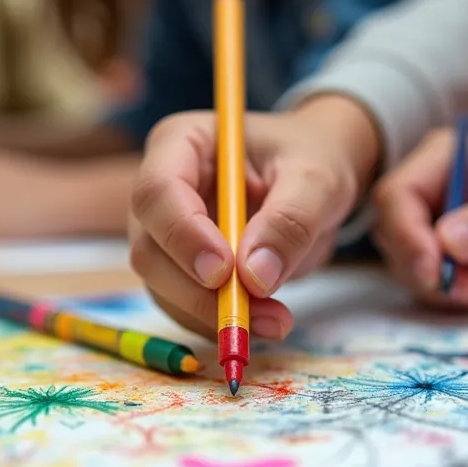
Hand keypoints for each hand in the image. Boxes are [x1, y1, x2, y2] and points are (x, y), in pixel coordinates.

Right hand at [129, 97, 379, 340]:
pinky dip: (218, 322)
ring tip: (276, 320)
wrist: (314, 183)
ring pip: (163, 286)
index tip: (224, 272)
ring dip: (213, 314)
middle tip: (260, 312)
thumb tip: (256, 275)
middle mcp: (161, 190)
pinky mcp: (178, 270)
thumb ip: (290, 220)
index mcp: (181, 143)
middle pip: (150, 248)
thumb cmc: (310, 161)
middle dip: (199, 290)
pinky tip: (263, 321)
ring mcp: (164, 233)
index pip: (157, 191)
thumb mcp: (317, 180)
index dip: (183, 235)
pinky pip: (183, 307)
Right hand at [372, 130, 467, 311]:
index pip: (397, 196)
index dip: (407, 237)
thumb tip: (448, 240)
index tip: (435, 273)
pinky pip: (434, 286)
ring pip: (412, 267)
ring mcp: (435, 224)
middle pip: (395, 236)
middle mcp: (431, 188)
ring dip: (451, 291)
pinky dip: (465, 299)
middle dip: (429, 272)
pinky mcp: (446, 257)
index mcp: (445, 157)